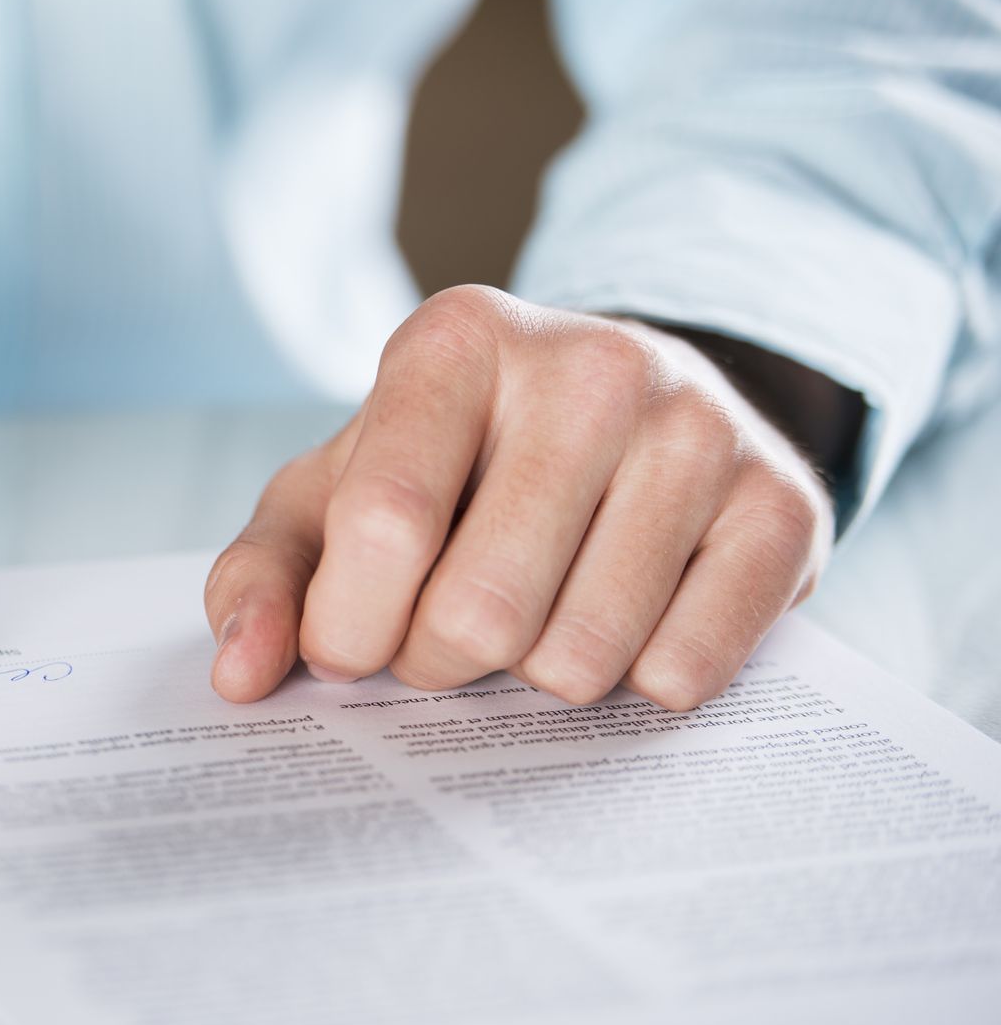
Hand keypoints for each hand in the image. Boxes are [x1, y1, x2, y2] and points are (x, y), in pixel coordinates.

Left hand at [206, 286, 836, 709]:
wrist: (632, 415)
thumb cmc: (454, 468)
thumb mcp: (334, 495)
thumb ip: (263, 576)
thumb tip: (239, 675)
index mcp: (455, 342)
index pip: (384, 526)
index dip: (349, 630)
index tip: (350, 645)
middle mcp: (589, 363)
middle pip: (478, 616)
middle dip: (440, 663)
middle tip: (451, 629)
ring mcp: (699, 427)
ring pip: (578, 661)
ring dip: (535, 678)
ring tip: (539, 611)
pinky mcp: (785, 504)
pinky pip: (682, 673)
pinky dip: (636, 682)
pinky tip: (628, 617)